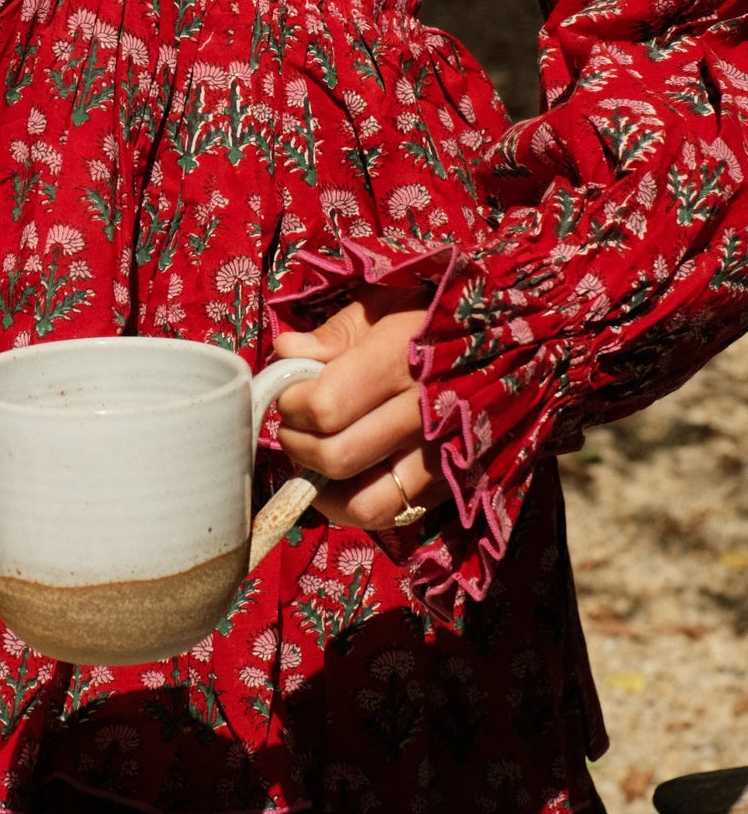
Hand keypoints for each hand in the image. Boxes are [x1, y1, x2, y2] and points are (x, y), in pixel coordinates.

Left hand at [270, 286, 448, 531]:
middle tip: (295, 422)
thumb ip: (337, 332)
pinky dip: (357, 505)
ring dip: (324, 485)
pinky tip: (346, 478)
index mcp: (406, 357)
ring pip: (365, 503)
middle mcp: (428, 413)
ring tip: (316, 454)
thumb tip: (287, 352)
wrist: (528, 338)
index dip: (291, 403)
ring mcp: (446, 455)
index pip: (326, 405)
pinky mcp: (457, 483)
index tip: (289, 389)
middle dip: (297, 442)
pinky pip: (397, 515)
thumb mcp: (390, 298)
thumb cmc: (442, 311)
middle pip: (337, 457)